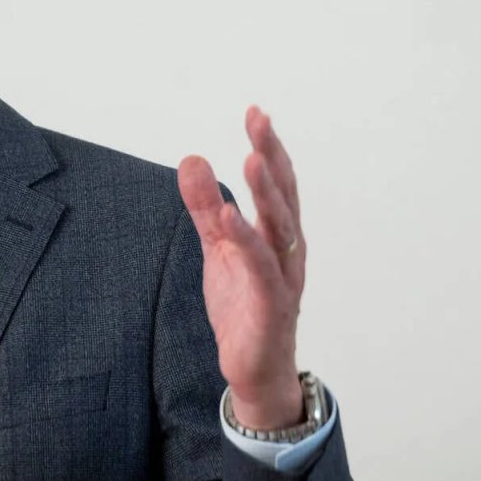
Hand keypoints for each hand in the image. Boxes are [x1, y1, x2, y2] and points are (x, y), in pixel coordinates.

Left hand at [178, 107, 305, 429]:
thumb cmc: (243, 306)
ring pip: (280, 229)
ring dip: (267, 193)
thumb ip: (205, 206)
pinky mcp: (270, 305)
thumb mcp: (217, 248)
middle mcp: (288, 251)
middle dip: (272, 156)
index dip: (269, 147)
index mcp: (277, 235)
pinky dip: (247, 242)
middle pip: (283, 196)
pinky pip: (261, 269)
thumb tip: (192, 159)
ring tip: (253, 158)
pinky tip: (230, 217)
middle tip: (259, 119)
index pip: (276, 183)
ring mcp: (283, 278)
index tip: (257, 112)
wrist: (254, 368)